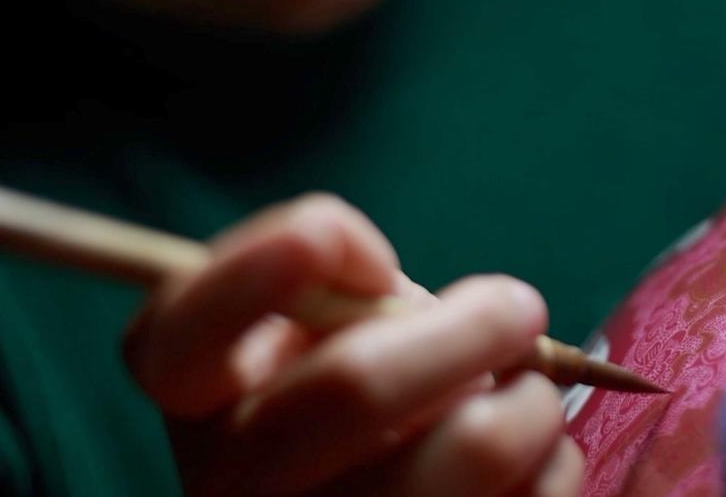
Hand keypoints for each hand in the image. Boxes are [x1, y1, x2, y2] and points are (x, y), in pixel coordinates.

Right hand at [123, 194, 583, 495]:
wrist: (366, 492)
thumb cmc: (348, 382)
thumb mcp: (324, 327)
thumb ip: (354, 294)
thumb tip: (467, 312)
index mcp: (197, 400)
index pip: (176, 334)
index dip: (261, 269)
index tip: (371, 253)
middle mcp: (234, 483)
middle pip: (354, 386)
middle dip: (466, 328)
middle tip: (517, 306)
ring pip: (468, 449)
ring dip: (526, 402)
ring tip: (526, 394)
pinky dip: (549, 460)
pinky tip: (529, 452)